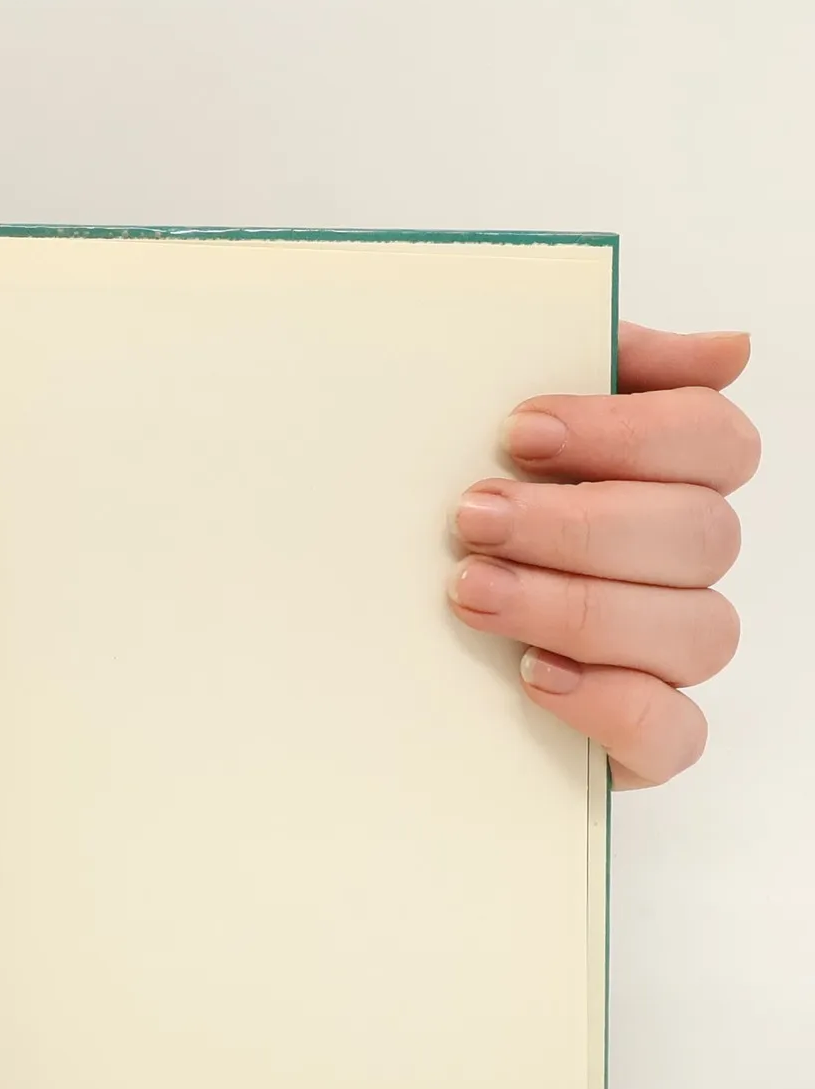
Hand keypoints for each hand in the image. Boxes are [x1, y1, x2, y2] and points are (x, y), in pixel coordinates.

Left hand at [448, 323, 757, 787]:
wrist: (361, 636)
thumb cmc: (449, 521)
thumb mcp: (484, 427)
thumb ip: (589, 363)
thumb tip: (728, 351)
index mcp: (663, 479)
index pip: (715, 438)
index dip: (628, 431)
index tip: (519, 432)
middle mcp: (681, 566)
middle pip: (701, 534)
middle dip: (578, 525)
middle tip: (472, 519)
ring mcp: (667, 655)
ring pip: (695, 630)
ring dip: (579, 607)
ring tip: (472, 592)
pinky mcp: (641, 738)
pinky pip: (673, 733)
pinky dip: (608, 702)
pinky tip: (531, 676)